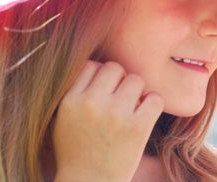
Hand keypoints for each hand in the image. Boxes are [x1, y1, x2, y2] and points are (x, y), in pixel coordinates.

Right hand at [53, 61, 163, 181]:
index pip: (92, 65)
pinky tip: (144, 115)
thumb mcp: (62, 119)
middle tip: (120, 99)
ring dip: (137, 92)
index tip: (104, 91)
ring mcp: (116, 115)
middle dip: (120, 81)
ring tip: (131, 109)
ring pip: (136, 80)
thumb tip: (99, 65)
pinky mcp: (137, 128)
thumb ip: (75, 91)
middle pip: (115, 68)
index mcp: (70, 100)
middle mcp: (91, 104)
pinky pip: (154, 98)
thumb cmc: (77, 151)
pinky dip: (153, 104)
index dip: (100, 75)